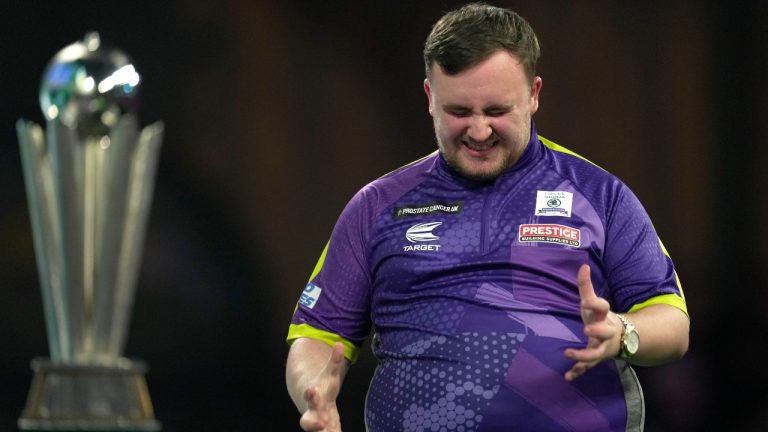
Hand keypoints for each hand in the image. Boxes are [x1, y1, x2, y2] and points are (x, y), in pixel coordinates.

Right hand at [299, 342, 344, 431]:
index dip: (311, 394)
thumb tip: (339, 344)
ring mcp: (320, 424)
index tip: (312, 390)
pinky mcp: (329, 430)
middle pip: (308, 422)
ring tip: (327, 431)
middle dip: (312, 424)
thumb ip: (333, 361)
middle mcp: (313, 414)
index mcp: (314, 398)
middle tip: (320, 424)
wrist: (313, 403)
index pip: (310, 396)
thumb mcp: (328, 375)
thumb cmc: (322, 388)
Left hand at [563, 264, 621, 380]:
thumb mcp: (593, 303)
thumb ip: (586, 286)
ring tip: (568, 353)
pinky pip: (587, 367)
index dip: (595, 304)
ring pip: (595, 354)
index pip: (603, 307)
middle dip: (597, 331)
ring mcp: (601, 347)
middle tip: (586, 330)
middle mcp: (605, 332)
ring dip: (582, 355)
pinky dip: (578, 372)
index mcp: (604, 316)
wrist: (620, 338)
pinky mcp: (595, 358)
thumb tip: (582, 266)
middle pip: (604, 332)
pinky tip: (567, 377)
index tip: (586, 301)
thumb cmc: (600, 318)